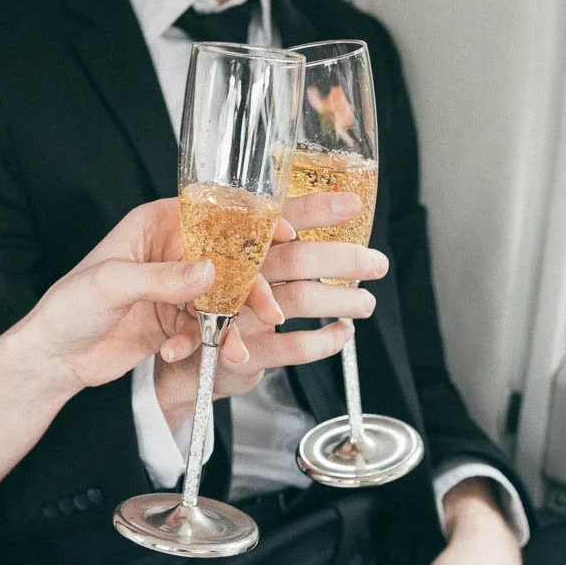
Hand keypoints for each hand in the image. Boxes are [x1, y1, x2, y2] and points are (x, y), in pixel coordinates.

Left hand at [4, 199, 282, 394]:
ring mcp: (175, 288)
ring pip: (222, 298)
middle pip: (226, 260)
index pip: (211, 213)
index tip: (280, 234)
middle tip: (268, 310)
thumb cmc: (68, 308)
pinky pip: (205, 328)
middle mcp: (170, 252)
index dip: (248, 222)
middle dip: (250, 285)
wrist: (54, 358)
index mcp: (154, 225)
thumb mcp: (112, 284)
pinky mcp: (175, 321)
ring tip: (236, 347)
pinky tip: (185, 354)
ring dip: (233, 322)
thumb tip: (209, 271)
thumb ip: (162, 277)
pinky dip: (205, 343)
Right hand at [153, 191, 389, 426]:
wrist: (188, 360)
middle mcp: (237, 275)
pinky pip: (292, 346)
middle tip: (378, 263)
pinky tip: (343, 334)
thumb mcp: (244, 267)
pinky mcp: (242, 351)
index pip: (281, 218)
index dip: (317, 209)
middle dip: (343, 259)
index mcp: (238, 247)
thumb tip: (343, 213)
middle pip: (297, 259)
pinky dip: (325, 342)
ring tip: (366, 302)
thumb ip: (276, 241)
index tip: (353, 205)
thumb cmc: (226, 304)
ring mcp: (238, 313)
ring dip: (341, 301)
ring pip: (299, 300)